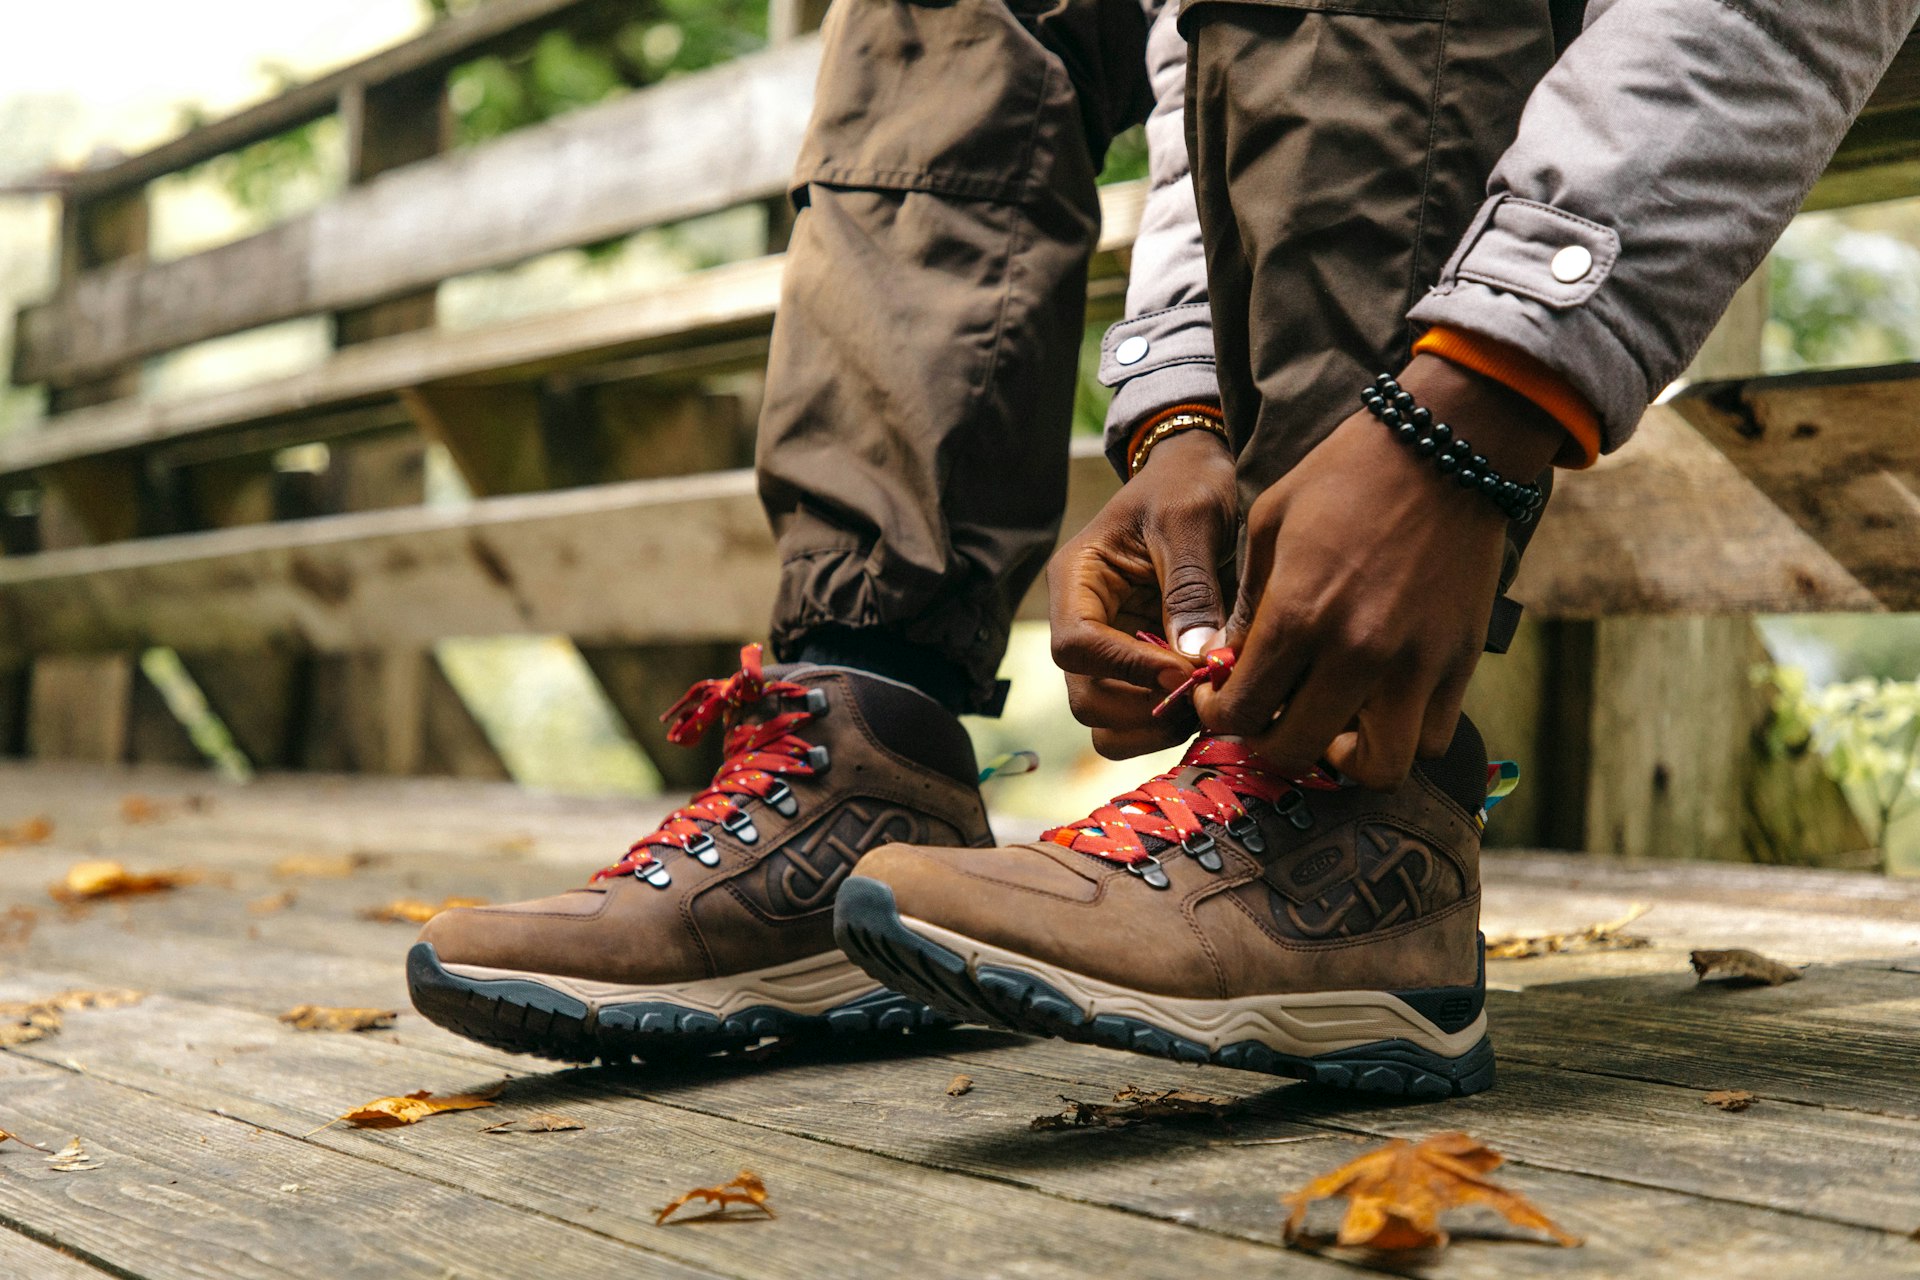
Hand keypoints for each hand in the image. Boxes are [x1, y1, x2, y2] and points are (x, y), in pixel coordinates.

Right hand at [1047, 427, 1237, 757]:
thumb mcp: (1190, 520)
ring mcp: (1106, 650)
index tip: (1182, 670)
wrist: (1197, 477)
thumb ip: (1190, 587)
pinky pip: (1135, 718)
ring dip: (1152, 727)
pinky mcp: (1135, 667)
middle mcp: (1081, 621)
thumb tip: (1194, 657)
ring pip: (1104, 720)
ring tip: (1204, 704)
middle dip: (1141, 708)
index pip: (1075, 645)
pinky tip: (1204, 703)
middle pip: (1084, 696)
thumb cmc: (1187, 485)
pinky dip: (1164, 725)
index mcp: (1076, 579)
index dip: (1126, 668)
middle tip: (1201, 698)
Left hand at [1193, 355, 1564, 788]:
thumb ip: (1247, 603)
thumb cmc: (1345, 476)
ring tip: (1330, 724)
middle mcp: (1355, 652)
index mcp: (1298, 615)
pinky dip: (1402, 738)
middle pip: (1295, 750)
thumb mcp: (1270, 525)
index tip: (1220, 700)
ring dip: (1343, 758)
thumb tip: (1225, 661)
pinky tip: (1380, 706)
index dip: (1218, 716)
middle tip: (1266, 715)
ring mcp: (1414, 665)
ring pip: (1375, 768)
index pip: (1241, 711)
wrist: (1445, 447)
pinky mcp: (1459, 664)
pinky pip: (1431, 740)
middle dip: (1267, 742)